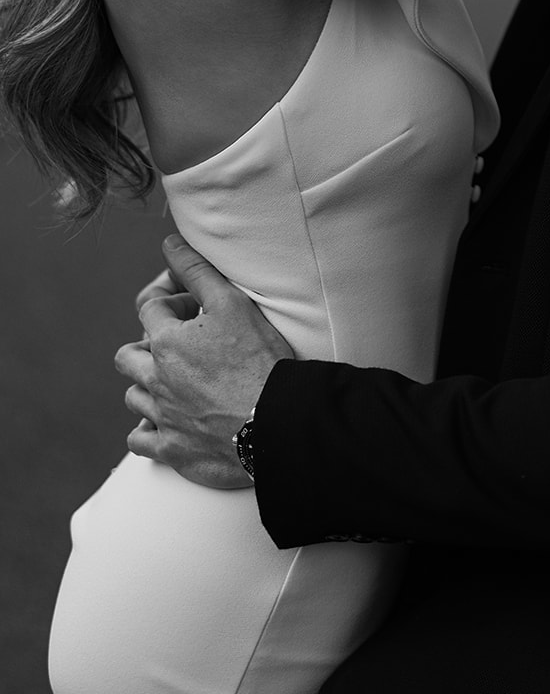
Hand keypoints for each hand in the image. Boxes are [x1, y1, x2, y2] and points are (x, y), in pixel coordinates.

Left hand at [115, 236, 293, 489]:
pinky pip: (140, 441)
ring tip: (175, 383)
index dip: (169, 297)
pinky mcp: (172, 450)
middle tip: (179, 346)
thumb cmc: (260, 361)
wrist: (277, 425)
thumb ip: (197, 270)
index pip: (149, 307)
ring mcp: (162, 417)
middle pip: (127, 356)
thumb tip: (170, 243)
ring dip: (147, 387)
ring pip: (133, 397)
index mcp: (167, 342)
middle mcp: (156, 379)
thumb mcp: (233, 303)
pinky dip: (147, 431)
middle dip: (147, 346)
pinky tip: (165, 424)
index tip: (190, 301)